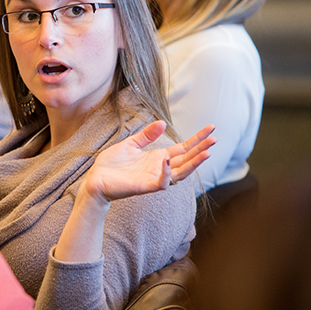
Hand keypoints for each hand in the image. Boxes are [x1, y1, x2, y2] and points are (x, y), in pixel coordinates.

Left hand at [81, 121, 215, 203]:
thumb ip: (147, 135)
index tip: (211, 128)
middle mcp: (160, 168)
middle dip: (201, 150)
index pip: (183, 148)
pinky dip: (166, 172)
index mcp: (158, 157)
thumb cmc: (112, 164)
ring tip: (207, 152)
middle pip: (187, 159)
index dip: (197, 139)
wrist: (95, 180)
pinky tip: (169, 160)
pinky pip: (161, 182)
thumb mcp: (131, 144)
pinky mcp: (145, 186)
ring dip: (193, 163)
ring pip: (180, 172)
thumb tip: (163, 123)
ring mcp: (154, 178)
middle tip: (215, 139)